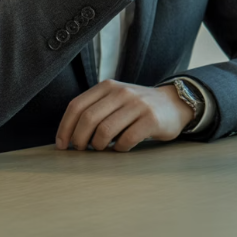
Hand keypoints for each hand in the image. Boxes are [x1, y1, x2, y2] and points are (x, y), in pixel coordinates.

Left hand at [55, 80, 193, 151]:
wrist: (174, 104)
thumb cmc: (137, 108)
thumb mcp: (116, 99)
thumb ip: (95, 109)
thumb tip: (67, 136)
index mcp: (109, 86)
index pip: (76, 106)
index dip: (65, 128)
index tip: (63, 145)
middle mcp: (122, 92)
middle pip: (88, 119)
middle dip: (79, 140)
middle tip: (82, 150)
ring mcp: (138, 104)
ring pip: (104, 131)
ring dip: (98, 146)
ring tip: (103, 148)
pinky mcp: (151, 119)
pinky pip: (126, 140)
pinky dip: (119, 149)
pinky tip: (122, 147)